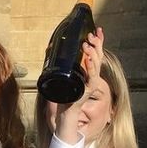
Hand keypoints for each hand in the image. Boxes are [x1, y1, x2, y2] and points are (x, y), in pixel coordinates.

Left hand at [52, 27, 104, 144]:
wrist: (62, 116)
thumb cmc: (61, 99)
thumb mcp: (57, 78)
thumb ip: (55, 66)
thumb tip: (48, 50)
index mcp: (85, 73)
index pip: (94, 54)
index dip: (98, 42)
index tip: (98, 30)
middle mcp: (90, 77)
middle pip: (98, 57)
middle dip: (96, 44)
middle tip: (92, 34)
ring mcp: (89, 84)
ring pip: (96, 66)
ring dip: (92, 54)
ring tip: (87, 45)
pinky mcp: (86, 91)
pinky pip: (91, 79)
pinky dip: (90, 68)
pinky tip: (87, 60)